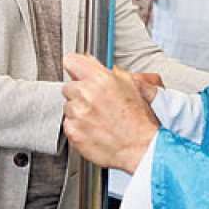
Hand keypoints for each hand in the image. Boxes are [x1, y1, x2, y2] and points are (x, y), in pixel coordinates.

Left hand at [61, 53, 159, 173]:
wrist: (141, 147)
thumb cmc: (138, 119)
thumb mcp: (129, 84)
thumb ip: (105, 71)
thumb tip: (90, 63)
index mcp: (100, 79)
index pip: (71, 61)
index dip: (76, 67)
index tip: (77, 72)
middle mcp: (86, 94)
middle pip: (68, 86)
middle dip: (79, 93)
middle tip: (96, 102)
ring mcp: (78, 114)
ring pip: (68, 106)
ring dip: (79, 111)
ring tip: (98, 118)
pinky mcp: (73, 131)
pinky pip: (68, 124)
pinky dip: (78, 127)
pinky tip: (94, 129)